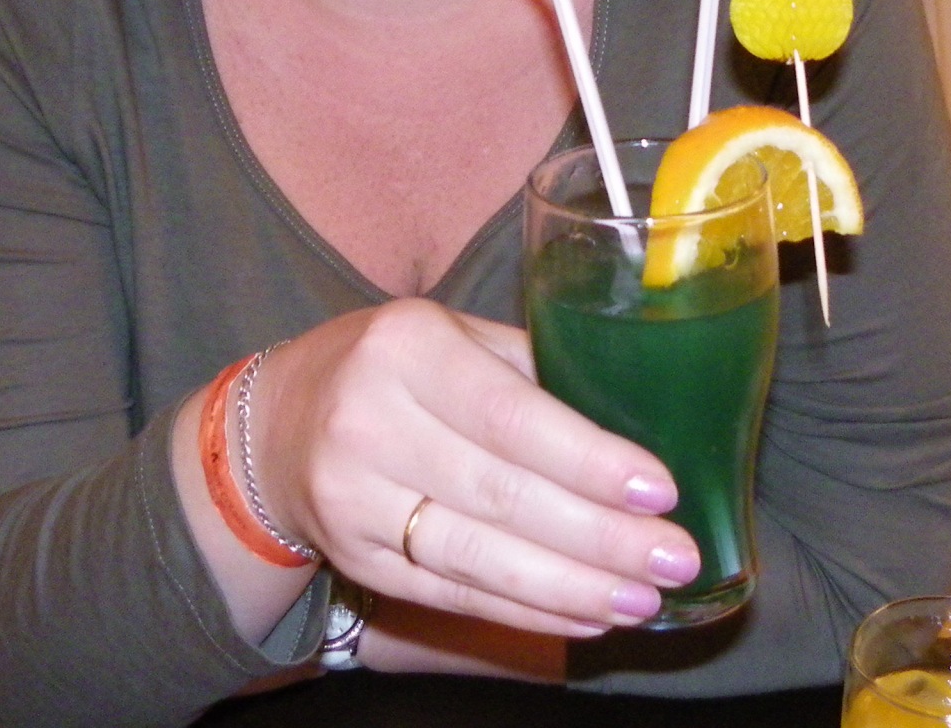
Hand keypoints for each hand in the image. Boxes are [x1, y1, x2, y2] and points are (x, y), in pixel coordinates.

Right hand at [245, 300, 697, 638]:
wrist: (275, 426)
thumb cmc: (391, 368)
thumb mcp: (450, 335)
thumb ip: (529, 369)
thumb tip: (635, 427)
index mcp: (408, 347)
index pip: (511, 415)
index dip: (588, 461)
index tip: (660, 491)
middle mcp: (370, 421)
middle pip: (501, 494)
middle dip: (600, 537)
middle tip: (675, 559)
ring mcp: (354, 499)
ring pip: (477, 557)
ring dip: (571, 587)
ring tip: (642, 601)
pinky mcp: (355, 560)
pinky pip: (452, 595)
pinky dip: (525, 612)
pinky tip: (584, 615)